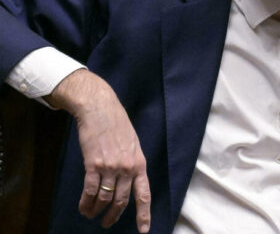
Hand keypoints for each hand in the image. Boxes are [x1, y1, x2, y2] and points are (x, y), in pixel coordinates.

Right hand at [46, 69, 150, 231]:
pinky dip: (86, 202)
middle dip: (114, 216)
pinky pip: (90, 191)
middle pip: (121, 201)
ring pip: (105, 199)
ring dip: (96, 210)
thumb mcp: (132, 143)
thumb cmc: (116, 124)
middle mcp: (127, 167)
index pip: (144, 193)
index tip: (144, 230)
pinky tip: (83, 207)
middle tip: (106, 223)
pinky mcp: (94, 165)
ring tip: (91, 214)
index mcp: (139, 163)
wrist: (100, 109)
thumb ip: (132, 162)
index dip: (144, 213)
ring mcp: (111, 167)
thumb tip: (128, 180)